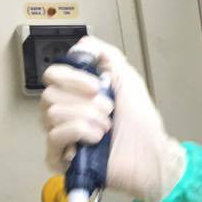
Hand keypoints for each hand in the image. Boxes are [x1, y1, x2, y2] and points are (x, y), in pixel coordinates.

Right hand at [40, 37, 186, 201]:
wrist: (151, 155)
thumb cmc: (141, 124)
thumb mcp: (127, 79)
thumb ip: (107, 56)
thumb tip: (83, 44)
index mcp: (77, 94)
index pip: (53, 75)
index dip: (72, 78)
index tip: (97, 86)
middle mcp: (65, 113)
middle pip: (49, 95)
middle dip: (85, 102)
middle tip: (109, 111)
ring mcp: (62, 136)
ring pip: (52, 113)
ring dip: (87, 118)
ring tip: (106, 128)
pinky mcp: (61, 157)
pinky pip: (54, 136)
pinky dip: (79, 133)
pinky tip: (95, 140)